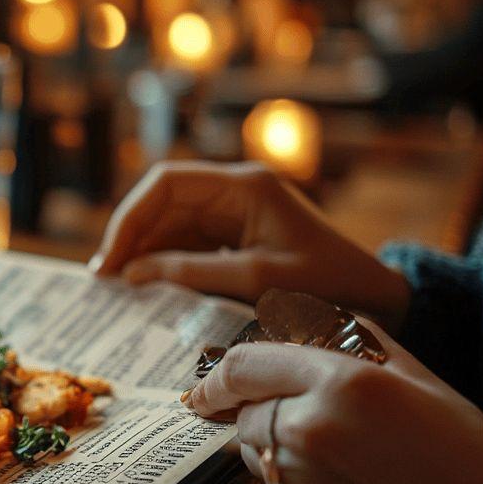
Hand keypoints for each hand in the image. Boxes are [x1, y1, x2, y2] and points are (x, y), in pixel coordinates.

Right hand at [90, 161, 410, 330]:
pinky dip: (164, 264)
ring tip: (119, 289)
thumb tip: (134, 274)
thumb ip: (192, 272)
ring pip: (171, 224)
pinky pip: (188, 244)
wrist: (378, 300)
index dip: (131, 217)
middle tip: (105, 279)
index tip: (111, 259)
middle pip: (163, 202)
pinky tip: (148, 289)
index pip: (167, 183)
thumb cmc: (328, 286)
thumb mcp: (257, 280)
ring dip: (144, 252)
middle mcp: (236, 192)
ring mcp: (237, 214)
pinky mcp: (238, 238)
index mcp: (245, 186)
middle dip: (131, 237)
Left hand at [186, 324, 482, 483]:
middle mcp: (307, 430)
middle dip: (263, 404)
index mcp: (338, 383)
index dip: (217, 375)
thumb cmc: (460, 446)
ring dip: (272, 438)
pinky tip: (341, 475)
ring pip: (252, 447)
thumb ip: (347, 338)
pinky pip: (270, 482)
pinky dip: (287, 472)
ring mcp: (298, 479)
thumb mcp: (411, 372)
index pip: (245, 366)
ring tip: (337, 445)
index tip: (202, 385)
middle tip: (307, 408)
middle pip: (246, 408)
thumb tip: (299, 321)